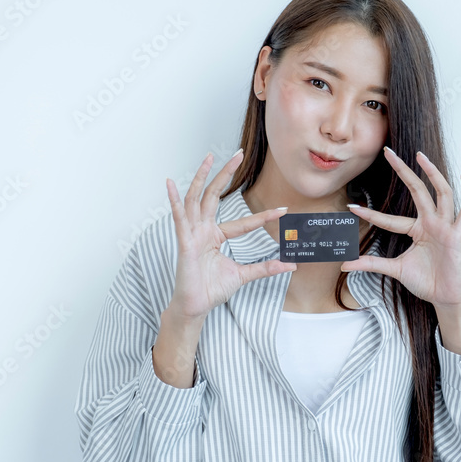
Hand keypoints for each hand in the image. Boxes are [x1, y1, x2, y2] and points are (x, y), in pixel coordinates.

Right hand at [165, 150, 295, 321]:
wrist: (196, 307)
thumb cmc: (211, 289)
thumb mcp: (243, 275)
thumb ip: (265, 268)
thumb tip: (289, 265)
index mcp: (215, 236)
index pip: (242, 222)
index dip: (262, 217)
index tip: (282, 210)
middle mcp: (203, 230)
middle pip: (214, 195)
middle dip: (225, 174)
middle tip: (237, 154)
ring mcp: (192, 234)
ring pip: (196, 199)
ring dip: (202, 177)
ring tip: (209, 158)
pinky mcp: (184, 242)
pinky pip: (179, 218)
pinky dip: (174, 200)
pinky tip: (171, 185)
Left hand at [340, 147, 460, 309]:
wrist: (445, 298)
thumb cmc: (426, 282)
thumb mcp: (395, 269)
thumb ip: (371, 264)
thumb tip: (345, 265)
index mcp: (417, 229)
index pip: (390, 218)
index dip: (371, 214)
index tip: (352, 207)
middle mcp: (431, 223)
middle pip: (417, 190)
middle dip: (403, 171)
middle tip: (387, 153)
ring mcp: (445, 226)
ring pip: (441, 193)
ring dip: (433, 174)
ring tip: (420, 156)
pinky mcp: (457, 235)